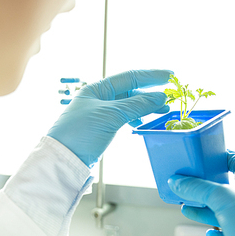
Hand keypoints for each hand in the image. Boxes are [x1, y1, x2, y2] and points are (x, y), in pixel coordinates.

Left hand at [48, 69, 171, 166]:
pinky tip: (145, 122)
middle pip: (130, 90)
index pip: (129, 77)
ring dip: (146, 106)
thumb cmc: (81, 132)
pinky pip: (124, 118)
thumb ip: (137, 105)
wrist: (63, 159)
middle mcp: (98, 98)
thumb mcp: (111, 115)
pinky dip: (137, 118)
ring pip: (129, 105)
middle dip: (151, 92)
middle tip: (171, 95)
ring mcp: (100, 113)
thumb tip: (161, 97)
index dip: (151, 76)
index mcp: (97, 89)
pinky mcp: (101, 128)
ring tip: (163, 110)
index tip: (170, 76)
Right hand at [168, 150, 234, 235]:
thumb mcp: (223, 196)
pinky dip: (217, 231)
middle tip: (191, 184)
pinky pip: (229, 233)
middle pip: (228, 191)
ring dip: (204, 210)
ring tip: (187, 207)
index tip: (211, 154)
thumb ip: (199, 188)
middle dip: (207, 189)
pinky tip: (209, 231)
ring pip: (225, 213)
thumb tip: (177, 182)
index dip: (225, 157)